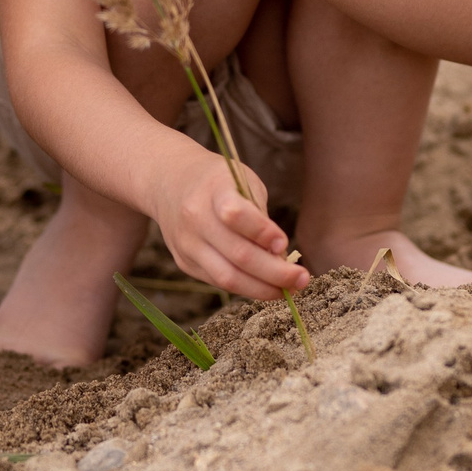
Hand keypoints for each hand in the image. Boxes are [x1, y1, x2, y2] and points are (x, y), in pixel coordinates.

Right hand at [147, 146, 307, 300]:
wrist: (168, 181)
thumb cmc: (217, 181)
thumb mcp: (242, 181)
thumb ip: (260, 216)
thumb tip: (281, 259)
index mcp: (212, 190)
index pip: (235, 214)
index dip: (262, 232)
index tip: (284, 243)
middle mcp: (194, 219)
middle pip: (237, 255)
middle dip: (275, 273)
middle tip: (302, 278)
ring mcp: (186, 244)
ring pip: (227, 278)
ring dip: (263, 289)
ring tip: (289, 289)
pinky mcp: (184, 262)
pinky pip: (218, 281)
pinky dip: (246, 286)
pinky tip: (265, 285)